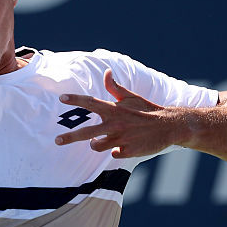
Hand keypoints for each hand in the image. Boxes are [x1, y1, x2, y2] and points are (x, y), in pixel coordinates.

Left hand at [55, 69, 184, 157]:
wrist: (169, 126)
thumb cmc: (146, 110)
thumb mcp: (130, 97)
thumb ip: (114, 87)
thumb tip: (107, 72)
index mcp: (114, 109)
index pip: (90, 103)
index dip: (75, 99)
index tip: (61, 98)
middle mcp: (115, 124)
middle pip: (87, 132)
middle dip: (70, 137)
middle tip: (57, 140)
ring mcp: (121, 139)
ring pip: (97, 146)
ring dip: (96, 144)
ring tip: (99, 141)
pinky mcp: (127, 151)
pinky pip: (113, 154)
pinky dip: (115, 151)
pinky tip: (124, 146)